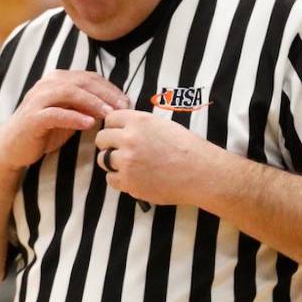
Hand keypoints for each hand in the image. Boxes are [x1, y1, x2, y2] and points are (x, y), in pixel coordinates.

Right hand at [0, 70, 129, 175]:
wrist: (13, 148)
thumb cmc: (44, 131)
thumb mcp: (70, 115)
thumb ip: (87, 107)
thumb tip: (116, 106)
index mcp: (57, 80)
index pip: (89, 77)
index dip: (110, 88)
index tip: (127, 102)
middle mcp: (47, 84)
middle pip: (82, 82)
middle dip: (106, 94)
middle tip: (124, 107)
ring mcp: (38, 99)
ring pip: (70, 93)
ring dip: (93, 103)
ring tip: (110, 114)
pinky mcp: (32, 118)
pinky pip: (56, 114)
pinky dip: (74, 117)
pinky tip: (89, 124)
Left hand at [95, 109, 209, 206]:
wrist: (200, 173)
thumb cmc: (187, 148)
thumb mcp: (162, 125)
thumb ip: (139, 125)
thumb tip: (122, 129)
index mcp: (138, 121)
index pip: (110, 119)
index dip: (113, 127)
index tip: (118, 133)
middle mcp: (129, 139)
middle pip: (102, 139)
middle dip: (108, 144)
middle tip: (119, 150)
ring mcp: (127, 162)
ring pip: (103, 160)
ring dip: (112, 162)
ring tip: (128, 164)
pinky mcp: (129, 182)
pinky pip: (111, 179)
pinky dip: (119, 179)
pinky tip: (133, 177)